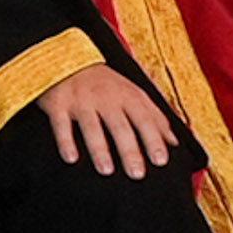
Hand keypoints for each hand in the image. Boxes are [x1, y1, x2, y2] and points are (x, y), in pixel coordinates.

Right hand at [39, 63, 178, 179]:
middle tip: (137, 173)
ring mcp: (81, 100)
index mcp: (127, 95)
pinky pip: (61, 124)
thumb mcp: (133, 93)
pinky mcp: (58, 103)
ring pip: (92, 126)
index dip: (153, 140)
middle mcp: (105, 97)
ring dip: (99, 149)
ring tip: (107, 170)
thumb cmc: (105, 83)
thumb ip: (154, 116)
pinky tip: (71, 158)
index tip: (160, 160)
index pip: (144, 119)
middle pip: (120, 126)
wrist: (66, 58)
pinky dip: (65, 141)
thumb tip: (174, 142)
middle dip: (129, 150)